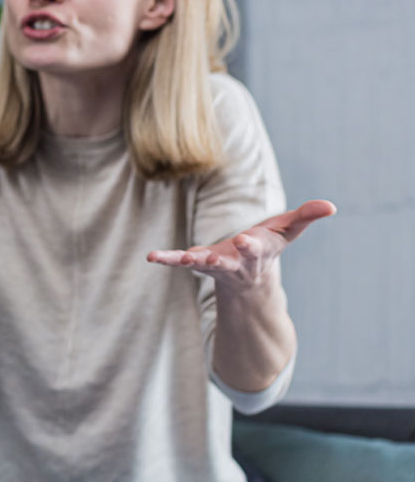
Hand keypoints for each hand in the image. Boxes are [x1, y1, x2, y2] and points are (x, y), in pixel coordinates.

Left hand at [146, 199, 335, 295]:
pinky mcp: (197, 262)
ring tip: (178, 260)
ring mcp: (214, 265)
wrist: (249, 275)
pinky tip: (151, 256)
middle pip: (230, 262)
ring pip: (202, 265)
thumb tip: (331, 205)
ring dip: (190, 262)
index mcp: (258, 253)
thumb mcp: (288, 230)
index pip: (256, 249)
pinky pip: (179, 260)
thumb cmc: (269, 245)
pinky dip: (166, 259)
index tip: (247, 239)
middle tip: (211, 257)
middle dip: (221, 259)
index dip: (252, 245)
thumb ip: (306, 216)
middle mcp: (235, 263)